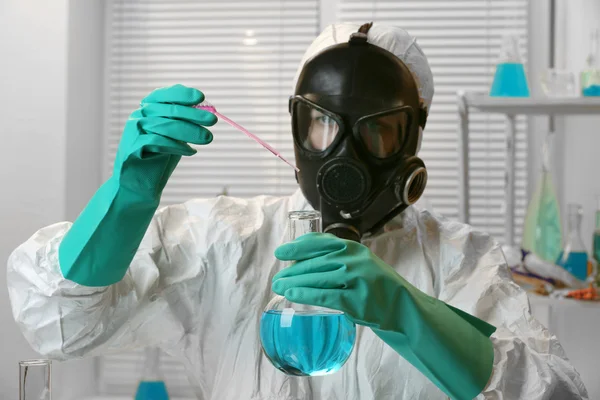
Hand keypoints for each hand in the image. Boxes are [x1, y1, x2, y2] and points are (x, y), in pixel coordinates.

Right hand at [114, 84, 216, 194]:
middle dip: (194, 115)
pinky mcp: (132, 147)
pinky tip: (191, 151)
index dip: (182, 94)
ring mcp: (134, 131)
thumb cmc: (158, 159)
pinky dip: (177, 146)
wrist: (138, 185)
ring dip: (190, 131)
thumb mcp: (173, 137)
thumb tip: (206, 111)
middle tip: (213, 120)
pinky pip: (158, 142)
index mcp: (148, 110)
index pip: (164, 95)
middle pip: (169, 110)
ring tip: (207, 138)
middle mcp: (138, 116)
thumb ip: (183, 123)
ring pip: (166, 126)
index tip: (201, 98)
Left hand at [272, 232, 413, 330]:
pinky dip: (306, 295)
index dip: (298, 246)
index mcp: (354, 248)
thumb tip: (301, 261)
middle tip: (276, 278)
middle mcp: (355, 260)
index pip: (320, 242)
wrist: (402, 307)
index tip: (281, 252)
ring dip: (294, 282)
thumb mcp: (360, 262)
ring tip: (279, 287)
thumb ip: (337, 258)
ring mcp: (357, 279)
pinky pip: (326, 296)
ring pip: (318, 278)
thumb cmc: (376, 284)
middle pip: (315, 262)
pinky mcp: (357, 301)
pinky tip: (293, 295)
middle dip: (292, 270)